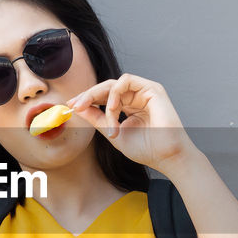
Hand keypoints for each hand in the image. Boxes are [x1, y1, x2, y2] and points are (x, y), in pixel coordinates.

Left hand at [64, 74, 197, 172]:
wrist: (166, 157)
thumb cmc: (146, 149)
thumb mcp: (113, 133)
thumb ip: (97, 119)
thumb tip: (78, 108)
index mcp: (129, 107)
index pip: (103, 97)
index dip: (87, 100)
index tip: (71, 106)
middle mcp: (136, 97)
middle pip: (106, 88)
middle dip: (88, 95)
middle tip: (76, 105)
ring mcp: (144, 91)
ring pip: (113, 84)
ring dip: (102, 98)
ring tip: (106, 118)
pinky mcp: (152, 88)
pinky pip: (126, 81)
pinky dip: (116, 93)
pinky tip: (113, 109)